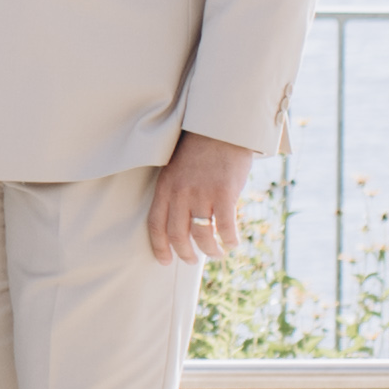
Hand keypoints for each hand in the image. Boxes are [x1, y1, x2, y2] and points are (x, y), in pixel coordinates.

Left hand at [147, 131, 254, 267]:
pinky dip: (229, 240)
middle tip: (191, 260)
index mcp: (165, 187)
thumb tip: (181, 219)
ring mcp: (202, 193)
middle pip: (177, 235)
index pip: (155, 225)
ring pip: (202, 235)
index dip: (159, 247)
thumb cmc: (200, 148)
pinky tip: (232, 243)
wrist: (221, 127)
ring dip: (209, 250)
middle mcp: (180, 193)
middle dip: (185, 254)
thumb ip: (176, 192)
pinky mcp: (225, 193)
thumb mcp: (176, 168)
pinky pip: (225, 227)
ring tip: (216, 253)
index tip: (164, 261)